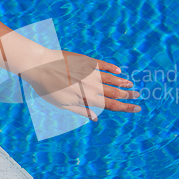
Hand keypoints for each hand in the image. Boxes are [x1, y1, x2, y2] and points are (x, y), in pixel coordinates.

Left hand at [20, 49, 140, 120]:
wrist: (40, 66)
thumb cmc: (48, 88)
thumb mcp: (62, 104)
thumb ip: (80, 110)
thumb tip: (94, 117)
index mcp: (87, 98)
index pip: (111, 105)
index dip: (126, 107)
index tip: (137, 108)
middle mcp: (92, 86)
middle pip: (115, 92)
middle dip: (128, 95)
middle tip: (138, 96)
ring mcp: (90, 72)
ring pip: (112, 78)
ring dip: (123, 82)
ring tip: (131, 85)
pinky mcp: (87, 61)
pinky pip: (103, 65)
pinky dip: (112, 68)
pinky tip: (118, 70)